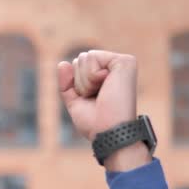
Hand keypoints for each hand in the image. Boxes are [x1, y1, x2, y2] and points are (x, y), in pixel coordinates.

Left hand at [58, 50, 150, 170]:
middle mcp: (115, 68)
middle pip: (80, 59)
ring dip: (85, 81)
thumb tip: (62, 63)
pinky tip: (106, 86)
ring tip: (102, 93)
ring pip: (84, 57)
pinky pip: (92, 56)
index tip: (90, 99)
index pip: (78, 66)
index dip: (76, 85)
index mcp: (106, 76)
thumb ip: (67, 83)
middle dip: (80, 82)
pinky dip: (91, 76)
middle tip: (96, 97)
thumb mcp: (75, 101)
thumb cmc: (95, 122)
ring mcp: (121, 63)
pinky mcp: (125, 61)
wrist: (108, 132)